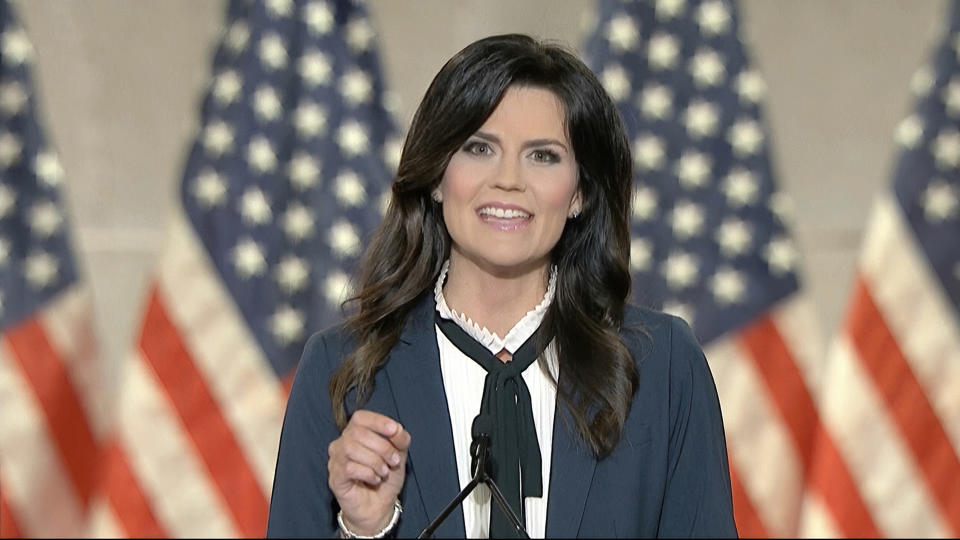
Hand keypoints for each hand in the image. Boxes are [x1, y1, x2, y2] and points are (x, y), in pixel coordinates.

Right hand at [328, 410, 410, 535]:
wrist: (380, 507)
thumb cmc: (386, 479)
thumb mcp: (399, 454)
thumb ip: (400, 438)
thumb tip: (396, 429)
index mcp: (357, 434)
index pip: (360, 417)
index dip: (378, 421)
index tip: (394, 430)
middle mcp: (342, 444)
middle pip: (358, 433)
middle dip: (382, 447)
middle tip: (394, 461)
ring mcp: (336, 461)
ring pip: (351, 449)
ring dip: (375, 461)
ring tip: (384, 472)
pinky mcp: (335, 478)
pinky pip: (349, 467)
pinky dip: (368, 473)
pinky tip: (374, 479)